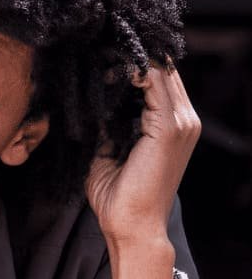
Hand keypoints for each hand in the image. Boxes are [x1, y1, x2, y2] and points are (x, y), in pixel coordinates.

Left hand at [85, 60, 200, 245]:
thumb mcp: (108, 152)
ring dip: (130, 60)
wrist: (130, 228)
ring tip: (100, 58)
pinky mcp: (169, 128)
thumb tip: (93, 101)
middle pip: (163, 70)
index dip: (132, 63)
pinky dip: (132, 72)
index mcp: (173, 126)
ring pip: (160, 71)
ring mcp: (182, 123)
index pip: (160, 80)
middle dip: (130, 56)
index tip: (101, 58)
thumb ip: (107, 125)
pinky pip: (154, 83)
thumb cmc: (118, 198)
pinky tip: (109, 74)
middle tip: (98, 50)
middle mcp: (184, 121)